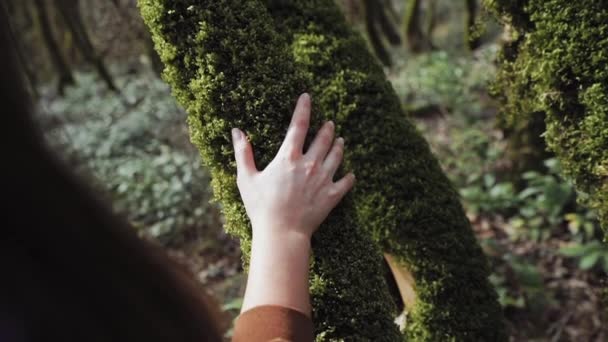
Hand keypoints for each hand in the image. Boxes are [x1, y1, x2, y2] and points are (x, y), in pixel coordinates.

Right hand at [232, 93, 355, 239]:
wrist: (282, 233)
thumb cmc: (261, 207)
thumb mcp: (246, 178)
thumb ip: (243, 153)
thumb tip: (236, 131)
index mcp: (289, 158)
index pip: (298, 125)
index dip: (304, 108)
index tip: (307, 97)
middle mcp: (309, 164)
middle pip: (323, 138)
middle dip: (327, 128)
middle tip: (329, 123)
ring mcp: (323, 179)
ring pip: (337, 155)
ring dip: (339, 146)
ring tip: (341, 140)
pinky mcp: (332, 196)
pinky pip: (346, 182)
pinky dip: (349, 176)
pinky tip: (350, 174)